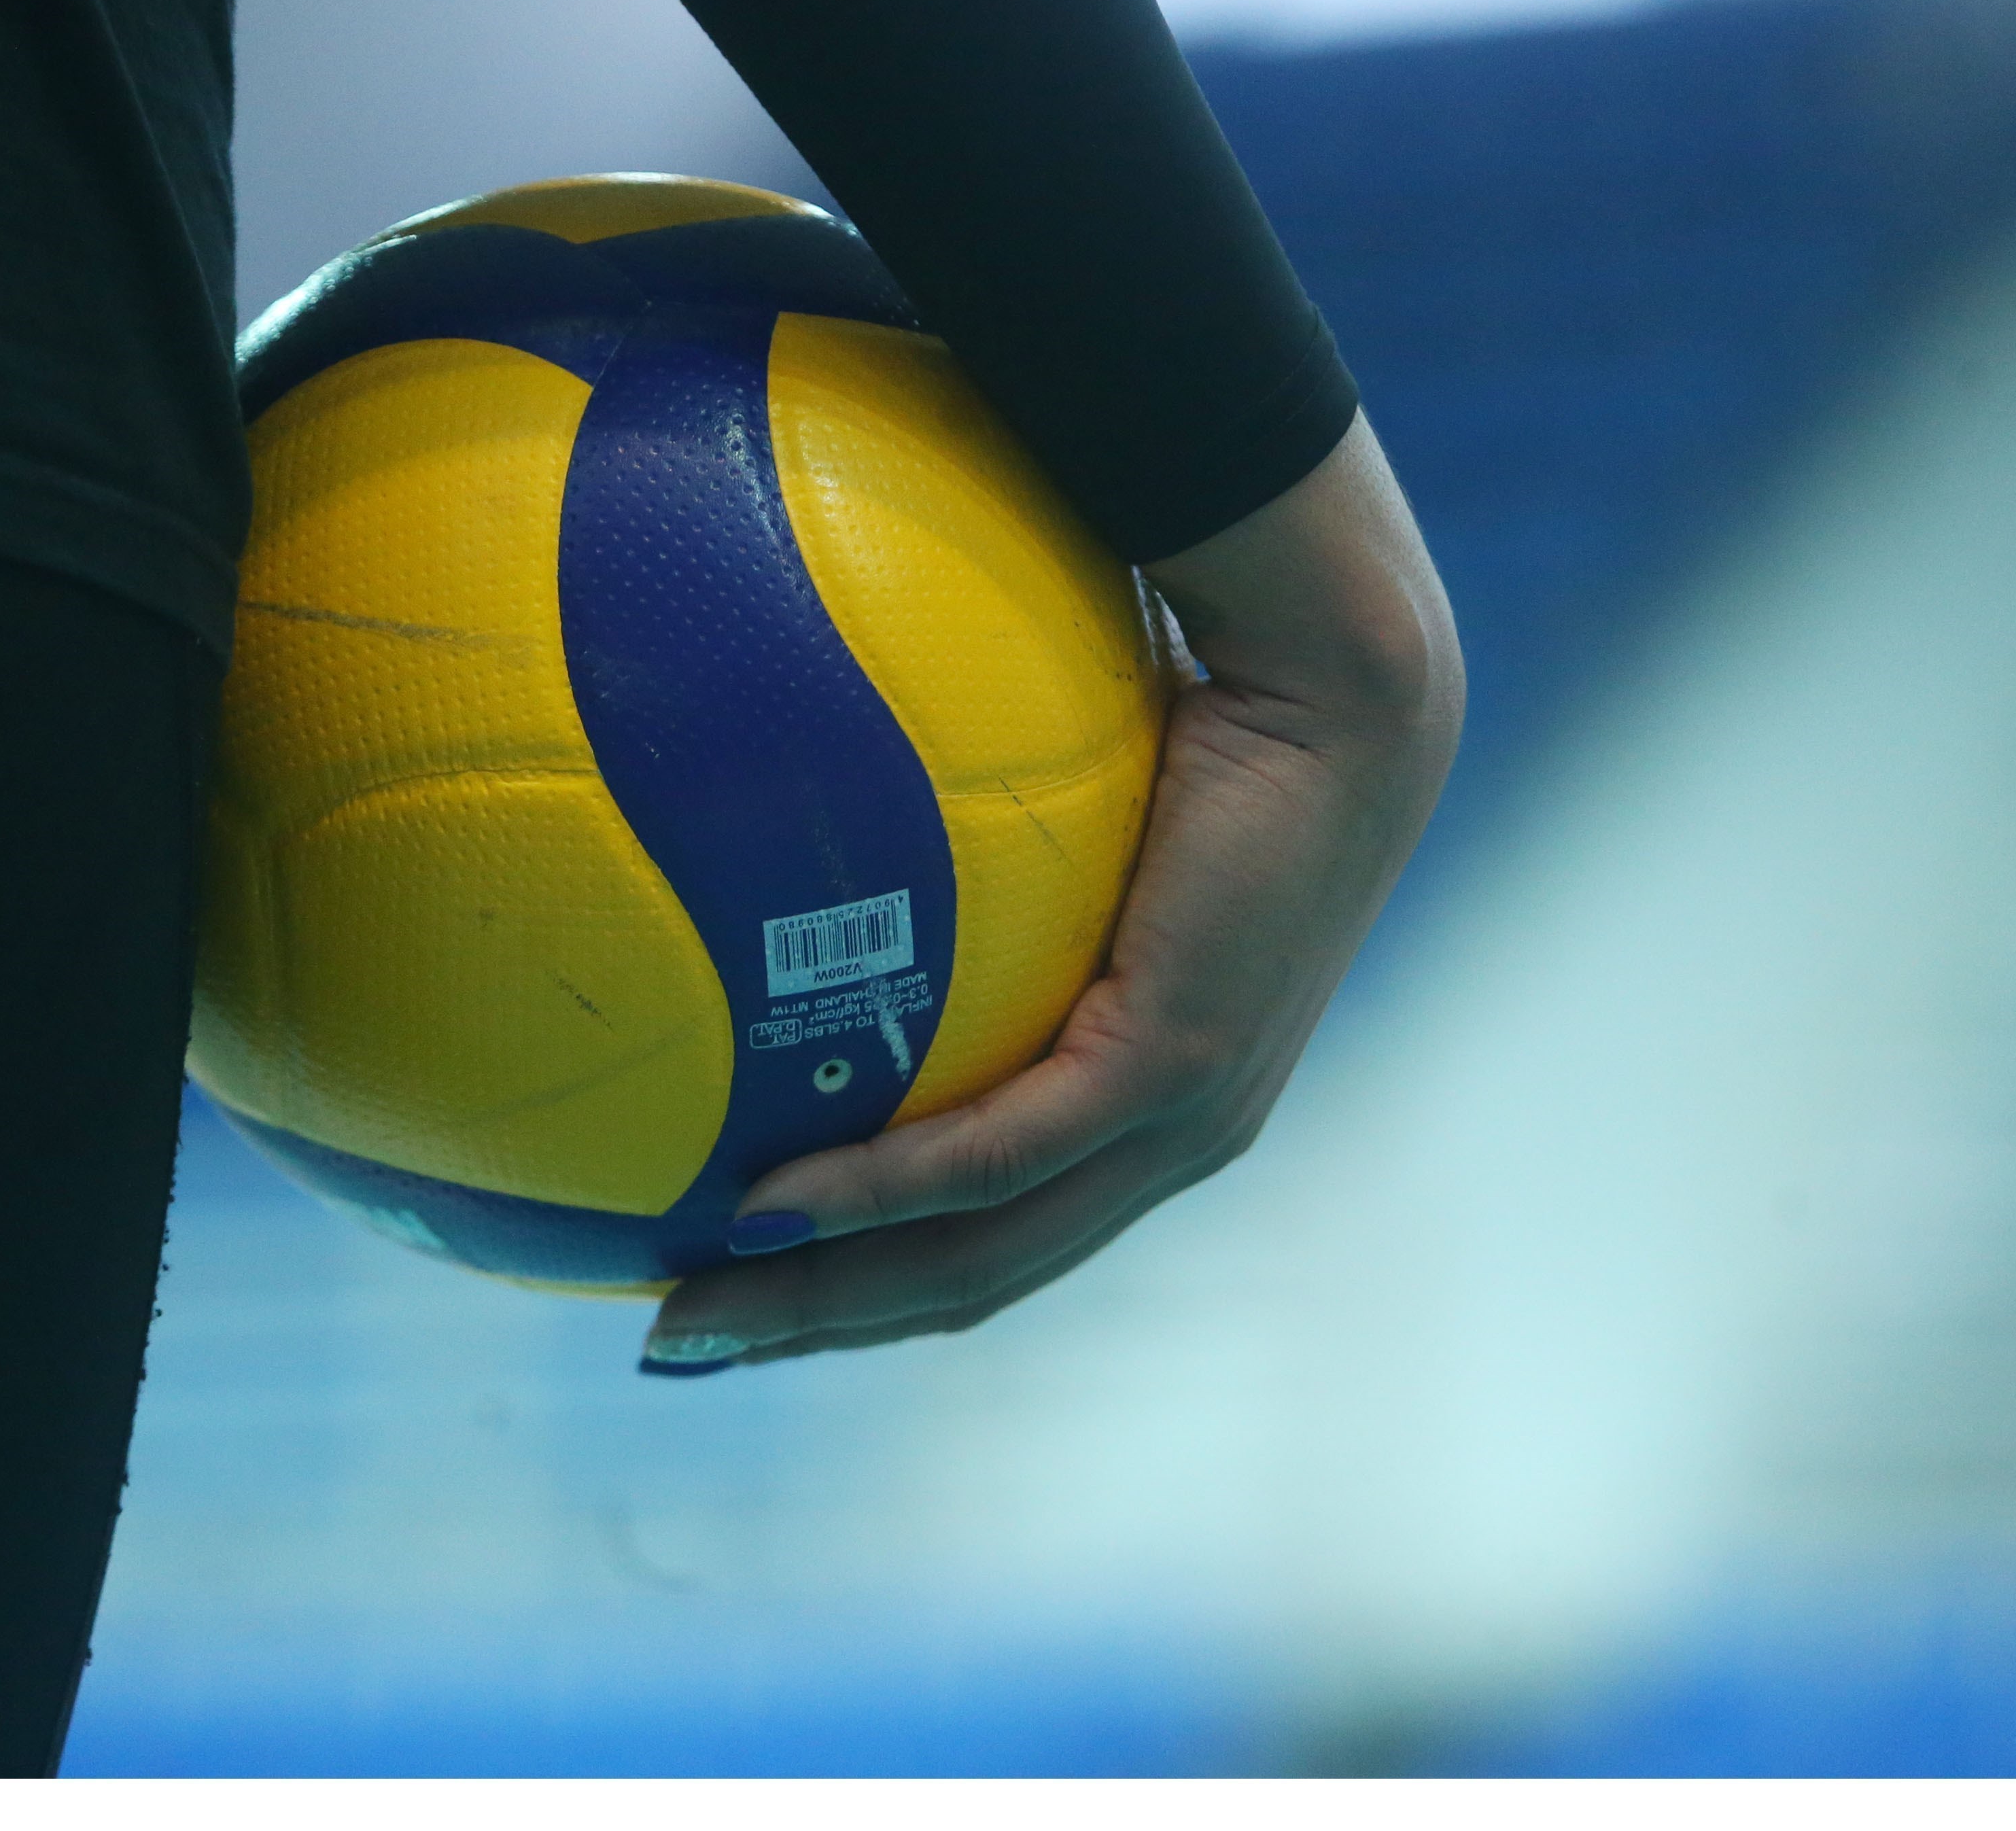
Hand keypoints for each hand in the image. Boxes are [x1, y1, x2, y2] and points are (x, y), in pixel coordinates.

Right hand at [640, 412, 1463, 1372]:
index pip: (992, 1236)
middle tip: (675, 1339)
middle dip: (811, 1324)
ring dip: (824, 1295)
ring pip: (978, 1259)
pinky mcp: (1171, 1070)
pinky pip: (998, 1157)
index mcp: (1151, 1102)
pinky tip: (766, 1201)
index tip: (730, 1289)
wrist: (1340, 675)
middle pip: (965, 1283)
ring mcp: (1180, 1123)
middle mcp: (1170, 1142)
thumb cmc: (1191, 701)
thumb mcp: (1048, 807)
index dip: (859, 1282)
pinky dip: (878, 1193)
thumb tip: (803, 801)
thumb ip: (949, 847)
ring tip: (695, 1310)